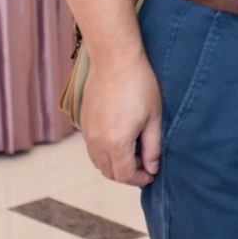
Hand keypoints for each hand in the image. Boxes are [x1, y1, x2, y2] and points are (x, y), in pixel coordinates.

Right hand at [81, 48, 161, 186]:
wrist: (114, 59)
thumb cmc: (139, 85)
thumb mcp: (154, 118)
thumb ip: (153, 147)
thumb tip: (152, 168)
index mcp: (116, 143)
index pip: (124, 175)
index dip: (139, 179)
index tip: (152, 174)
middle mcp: (96, 141)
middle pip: (108, 172)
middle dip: (127, 174)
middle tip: (145, 164)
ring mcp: (87, 132)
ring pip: (98, 161)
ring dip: (115, 163)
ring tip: (135, 151)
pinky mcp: (83, 122)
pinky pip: (92, 147)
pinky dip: (105, 152)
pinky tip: (121, 138)